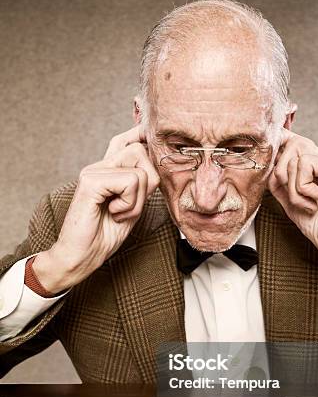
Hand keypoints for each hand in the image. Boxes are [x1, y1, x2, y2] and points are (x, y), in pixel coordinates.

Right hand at [33, 126, 159, 293]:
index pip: (128, 139)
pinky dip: (129, 204)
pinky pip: (130, 182)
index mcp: (107, 170)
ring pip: (139, 170)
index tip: (148, 156)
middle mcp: (99, 166)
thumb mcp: (133, 207)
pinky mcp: (90, 182)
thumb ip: (142, 185)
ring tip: (120, 213)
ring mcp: (93, 171)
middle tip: (130, 206)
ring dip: (137, 199)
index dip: (142, 141)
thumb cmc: (104, 235)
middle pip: (140, 151)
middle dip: (147, 183)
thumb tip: (158, 164)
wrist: (81, 257)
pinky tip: (113, 213)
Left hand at [268, 129, 317, 286]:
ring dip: (292, 186)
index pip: (294, 143)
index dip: (278, 151)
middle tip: (290, 196)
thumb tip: (267, 169)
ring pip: (297, 154)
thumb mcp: (293, 206)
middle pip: (293, 143)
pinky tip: (315, 201)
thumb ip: (281, 187)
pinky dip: (302, 186)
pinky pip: (306, 164)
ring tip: (307, 205)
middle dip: (280, 172)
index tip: (272, 176)